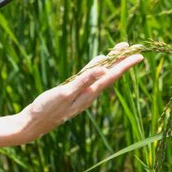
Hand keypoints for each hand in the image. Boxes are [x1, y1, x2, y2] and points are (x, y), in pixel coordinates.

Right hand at [14, 43, 144, 143]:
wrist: (33, 125)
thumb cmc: (47, 109)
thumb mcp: (65, 94)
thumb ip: (84, 81)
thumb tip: (105, 70)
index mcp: (89, 93)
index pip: (111, 76)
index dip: (125, 65)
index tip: (139, 55)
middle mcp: (89, 94)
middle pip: (109, 74)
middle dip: (121, 60)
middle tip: (131, 46)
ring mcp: (82, 94)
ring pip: (101, 76)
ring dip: (111, 63)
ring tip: (119, 52)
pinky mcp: (73, 94)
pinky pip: (90, 78)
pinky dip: (97, 69)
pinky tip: (98, 64)